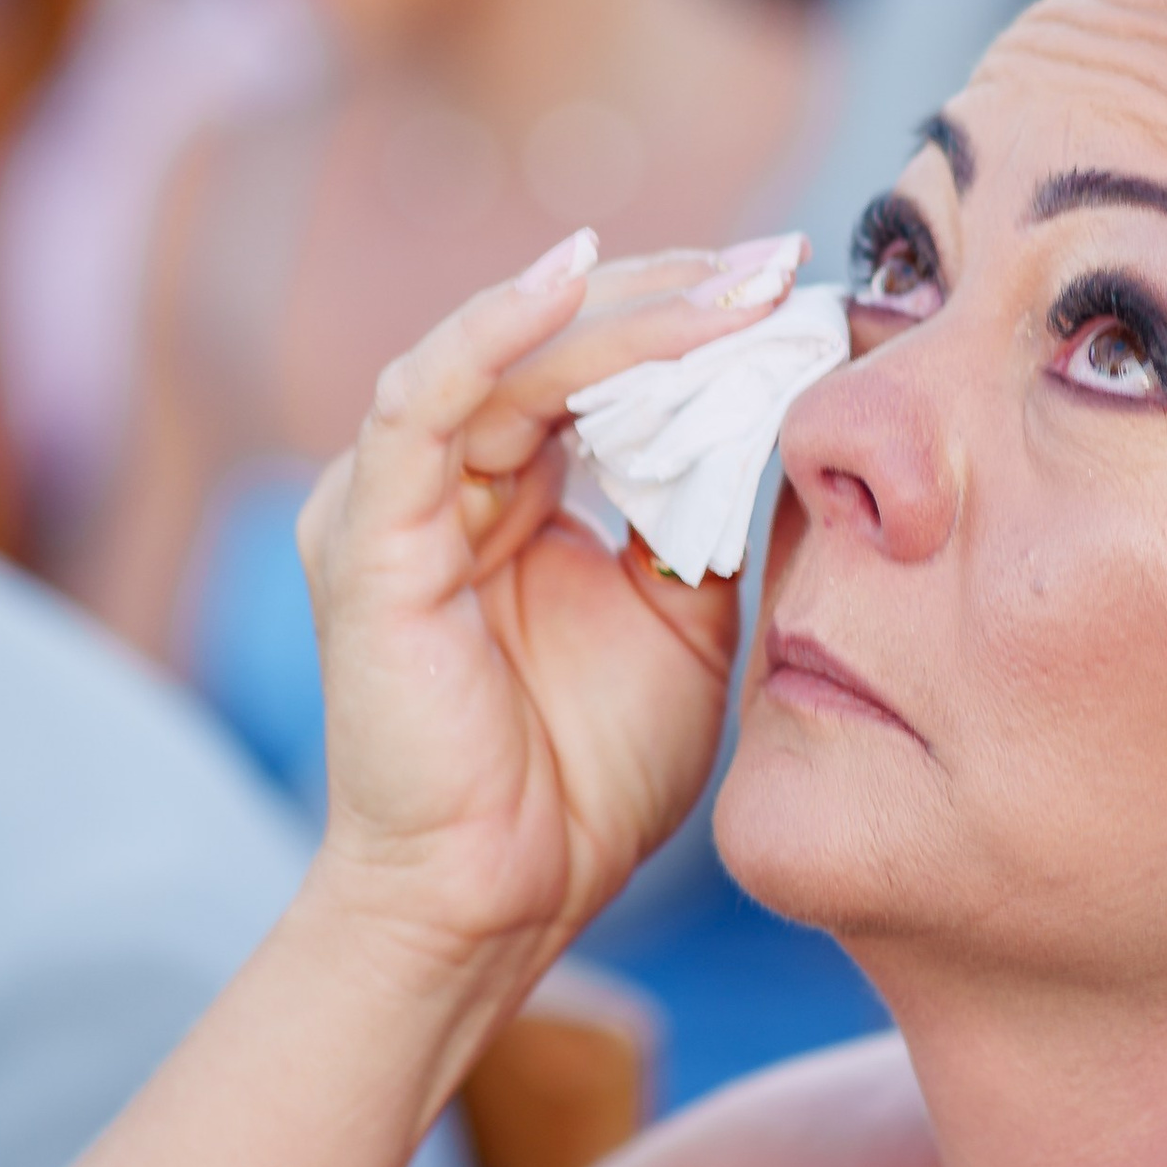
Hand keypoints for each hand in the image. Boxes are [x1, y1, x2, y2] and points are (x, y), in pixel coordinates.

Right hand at [295, 231, 803, 992]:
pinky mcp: (367, 534)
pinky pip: (422, 402)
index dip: (693, 318)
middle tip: (779, 265)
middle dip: (675, 294)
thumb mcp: (684, 623)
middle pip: (559, 342)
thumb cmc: (582, 778)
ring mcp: (394, 498)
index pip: (596, 365)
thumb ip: (708, 519)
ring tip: (728, 283)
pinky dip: (496, 332)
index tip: (799, 287)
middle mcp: (441, 477)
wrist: (500, 901)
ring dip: (624, 311)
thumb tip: (778, 418)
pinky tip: (574, 284)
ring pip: (510, 357)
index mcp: (507, 490)